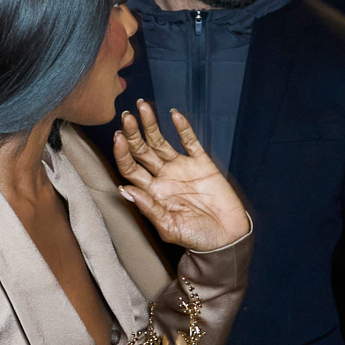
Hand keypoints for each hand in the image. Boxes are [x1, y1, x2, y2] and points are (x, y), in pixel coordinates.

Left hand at [112, 102, 251, 253]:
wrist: (226, 239)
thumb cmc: (196, 238)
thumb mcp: (169, 227)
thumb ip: (148, 207)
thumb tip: (123, 189)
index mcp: (151, 191)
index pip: (130, 167)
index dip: (122, 152)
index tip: (117, 137)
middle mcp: (162, 176)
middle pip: (142, 150)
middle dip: (133, 132)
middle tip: (125, 116)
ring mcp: (181, 168)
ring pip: (161, 141)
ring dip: (151, 124)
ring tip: (143, 106)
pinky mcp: (202, 163)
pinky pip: (190, 141)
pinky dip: (182, 128)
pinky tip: (174, 114)